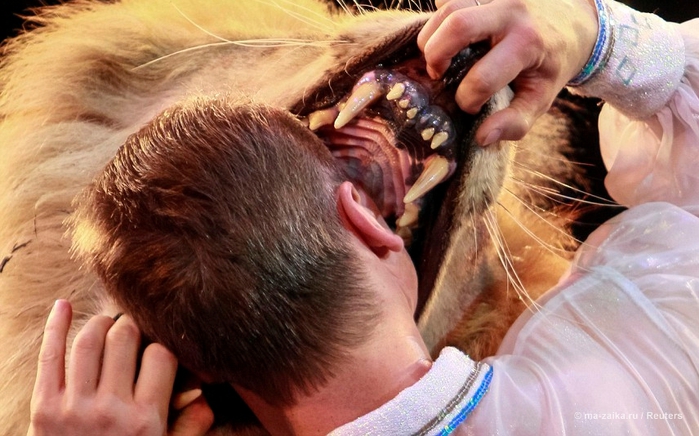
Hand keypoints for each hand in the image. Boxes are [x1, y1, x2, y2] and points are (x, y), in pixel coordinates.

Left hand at [28, 300, 213, 435]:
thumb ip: (191, 424)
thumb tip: (203, 392)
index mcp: (146, 419)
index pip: (160, 355)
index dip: (163, 345)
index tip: (159, 348)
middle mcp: (111, 410)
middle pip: (124, 339)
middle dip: (132, 327)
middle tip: (134, 330)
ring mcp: (74, 408)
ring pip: (89, 342)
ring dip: (101, 324)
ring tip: (108, 324)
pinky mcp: (43, 409)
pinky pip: (49, 357)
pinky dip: (55, 327)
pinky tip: (62, 306)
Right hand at [418, 0, 598, 144]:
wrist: (573, 23)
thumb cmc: (551, 67)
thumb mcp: (541, 99)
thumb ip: (515, 122)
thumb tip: (482, 137)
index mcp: (528, 44)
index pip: (482, 77)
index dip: (468, 99)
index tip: (472, 106)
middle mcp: (512, 13)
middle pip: (458, 26)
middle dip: (437, 56)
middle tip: (438, 75)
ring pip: (448, 8)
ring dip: (431, 37)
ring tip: (437, 58)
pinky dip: (439, 20)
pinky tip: (446, 39)